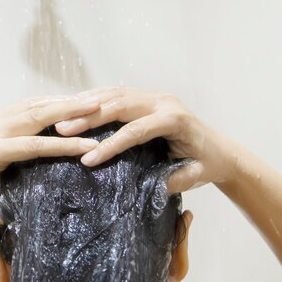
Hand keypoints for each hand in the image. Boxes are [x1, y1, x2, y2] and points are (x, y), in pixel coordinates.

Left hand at [0, 94, 100, 230]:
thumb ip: (11, 208)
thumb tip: (45, 199)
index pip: (33, 145)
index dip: (63, 145)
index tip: (90, 145)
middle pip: (33, 116)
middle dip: (66, 110)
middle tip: (94, 104)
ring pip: (29, 105)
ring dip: (59, 102)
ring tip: (87, 100)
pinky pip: (23, 107)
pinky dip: (46, 103)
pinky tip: (67, 103)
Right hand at [54, 86, 239, 192]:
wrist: (220, 150)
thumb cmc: (207, 165)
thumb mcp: (194, 177)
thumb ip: (173, 180)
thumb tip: (146, 187)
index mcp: (175, 119)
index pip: (136, 131)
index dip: (110, 145)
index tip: (87, 160)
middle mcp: (164, 102)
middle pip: (120, 105)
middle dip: (89, 118)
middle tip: (62, 129)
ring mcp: (155, 96)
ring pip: (115, 94)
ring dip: (87, 105)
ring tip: (61, 117)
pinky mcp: (147, 97)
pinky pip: (117, 94)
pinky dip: (95, 99)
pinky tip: (75, 107)